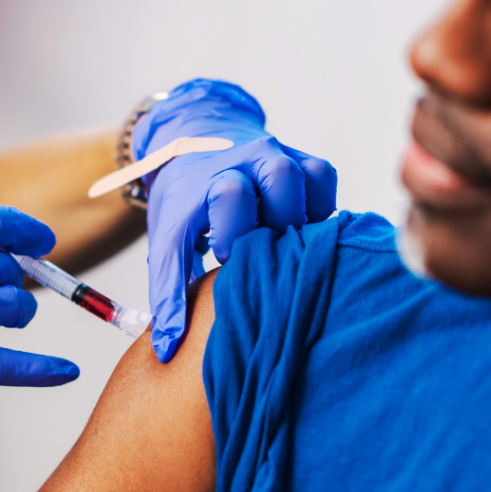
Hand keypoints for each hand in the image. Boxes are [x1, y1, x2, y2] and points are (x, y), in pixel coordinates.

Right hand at [0, 183, 78, 434]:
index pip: (3, 224)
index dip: (30, 234)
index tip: (43, 242)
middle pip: (12, 270)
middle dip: (11, 279)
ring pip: (15, 309)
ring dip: (17, 312)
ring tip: (1, 313)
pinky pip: (4, 364)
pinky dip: (40, 370)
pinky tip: (69, 371)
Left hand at [133, 78, 336, 361]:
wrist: (193, 141)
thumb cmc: (184, 202)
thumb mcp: (167, 242)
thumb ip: (168, 293)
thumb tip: (166, 350)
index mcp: (210, 181)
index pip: (231, 197)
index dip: (234, 236)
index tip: (225, 257)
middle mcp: (246, 160)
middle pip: (280, 180)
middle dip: (274, 221)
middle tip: (259, 248)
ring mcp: (276, 154)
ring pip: (306, 177)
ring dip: (300, 214)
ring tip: (283, 240)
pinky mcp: (300, 157)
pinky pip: (323, 176)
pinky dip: (319, 204)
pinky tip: (301, 226)